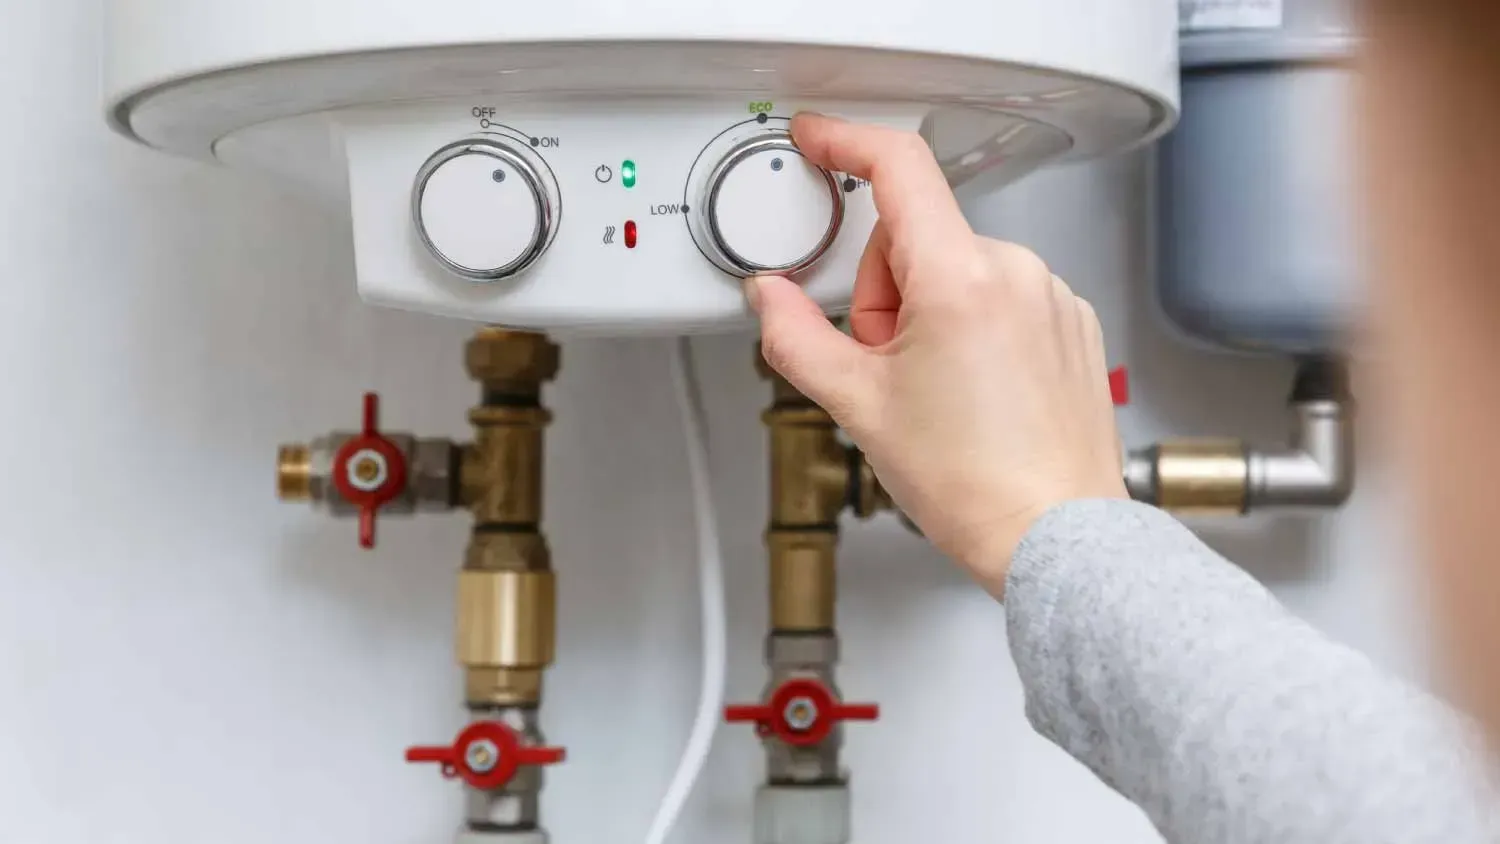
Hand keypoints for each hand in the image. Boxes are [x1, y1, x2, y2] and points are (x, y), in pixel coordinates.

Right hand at [744, 114, 1125, 597]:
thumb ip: (795, 337)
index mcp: (960, 279)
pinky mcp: (1071, 324)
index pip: (897, 168)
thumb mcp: (858, 406)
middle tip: (889, 368)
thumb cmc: (974, 484)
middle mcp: (1016, 272)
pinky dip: (974, 329)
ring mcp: (1052, 297)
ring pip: (957, 270)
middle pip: (916, 239)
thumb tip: (768, 298)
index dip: (845, 142)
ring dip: (929, 313)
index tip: (818, 139)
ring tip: (937, 392)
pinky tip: (975, 394)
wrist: (1055, 535)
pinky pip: (1001, 296)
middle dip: (885, 294)